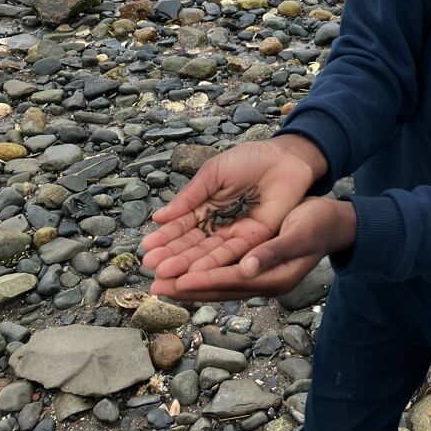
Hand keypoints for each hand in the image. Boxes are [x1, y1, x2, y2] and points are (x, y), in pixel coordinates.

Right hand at [140, 135, 326, 295]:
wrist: (283, 156)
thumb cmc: (248, 159)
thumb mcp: (213, 173)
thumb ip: (190, 196)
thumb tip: (159, 217)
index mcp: (205, 206)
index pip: (181, 226)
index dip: (165, 238)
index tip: (146, 249)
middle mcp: (218, 224)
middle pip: (192, 244)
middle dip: (171, 256)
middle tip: (151, 268)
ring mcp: (235, 232)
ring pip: (208, 253)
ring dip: (187, 265)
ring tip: (166, 273)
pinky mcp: (255, 238)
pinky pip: (232, 253)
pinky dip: (213, 263)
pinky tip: (195, 271)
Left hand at [153, 197, 357, 300]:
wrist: (334, 222)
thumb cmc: (318, 223)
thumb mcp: (300, 233)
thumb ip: (273, 252)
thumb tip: (246, 267)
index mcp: (274, 278)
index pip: (230, 281)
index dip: (202, 280)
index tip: (175, 281)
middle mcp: (262, 282)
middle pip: (218, 287)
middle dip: (185, 286)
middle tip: (154, 285)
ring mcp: (257, 276)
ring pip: (216, 281)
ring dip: (188, 280)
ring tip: (160, 279)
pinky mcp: (254, 266)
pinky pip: (222, 271)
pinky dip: (201, 270)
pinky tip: (185, 268)